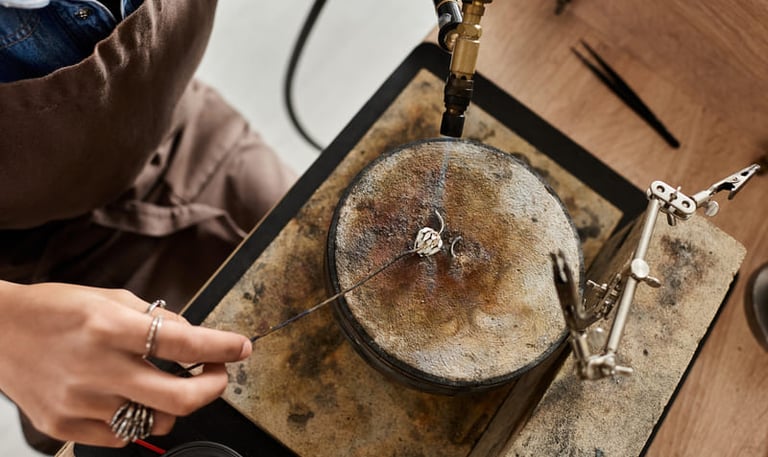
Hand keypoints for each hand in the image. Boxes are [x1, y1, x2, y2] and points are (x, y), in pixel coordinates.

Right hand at [0, 280, 251, 446]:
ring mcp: (81, 402)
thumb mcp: (110, 298)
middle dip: (214, 387)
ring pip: (156, 422)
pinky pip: (124, 436)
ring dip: (175, 405)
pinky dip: (138, 418)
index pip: (183, 343)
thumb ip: (157, 319)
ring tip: (165, 383)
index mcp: (109, 327)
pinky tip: (130, 398)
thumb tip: (196, 338)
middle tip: (217, 373)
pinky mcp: (66, 426)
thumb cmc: (55, 310)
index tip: (241, 347)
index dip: (222, 347)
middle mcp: (97, 368)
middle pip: (179, 399)